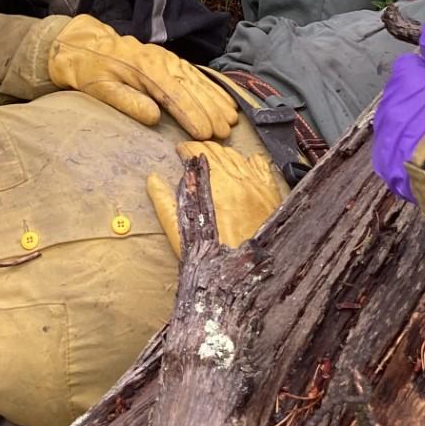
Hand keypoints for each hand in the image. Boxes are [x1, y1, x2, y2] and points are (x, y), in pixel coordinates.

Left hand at [48, 15, 237, 140]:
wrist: (83, 44)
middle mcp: (160, 61)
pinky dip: (211, 87)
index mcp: (144, 68)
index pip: (172, 94)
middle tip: (225, 132)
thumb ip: (126, 101)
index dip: (191, 114)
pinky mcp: (168, 60)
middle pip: (190, 87)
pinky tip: (223, 100)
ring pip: (196, 80)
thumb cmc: (90, 70)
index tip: (206, 132)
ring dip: (215, 100)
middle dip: (210, 110)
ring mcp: (166, 58)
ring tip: (231, 120)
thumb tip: (153, 117)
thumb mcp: (100, 88)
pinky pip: (194, 74)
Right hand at [146, 141, 287, 255]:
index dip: (185, 149)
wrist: (252, 276)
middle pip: (218, 150)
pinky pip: (260, 164)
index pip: (198, 152)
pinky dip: (248, 161)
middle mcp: (238, 180)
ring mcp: (257, 185)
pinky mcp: (271, 193)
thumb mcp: (182, 234)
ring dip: (224, 154)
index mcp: (214, 186)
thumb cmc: (216, 259)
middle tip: (194, 155)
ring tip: (215, 161)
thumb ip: (165, 204)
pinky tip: (242, 165)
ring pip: (237, 155)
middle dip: (203, 149)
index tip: (180, 152)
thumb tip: (153, 179)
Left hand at [372, 45, 424, 201]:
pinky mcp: (385, 165)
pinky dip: (405, 152)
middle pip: (399, 95)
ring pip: (394, 124)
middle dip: (416, 99)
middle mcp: (387, 106)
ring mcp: (383, 137)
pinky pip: (392, 152)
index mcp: (405, 81)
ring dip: (409, 127)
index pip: (408, 65)